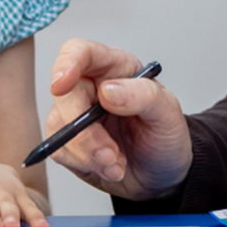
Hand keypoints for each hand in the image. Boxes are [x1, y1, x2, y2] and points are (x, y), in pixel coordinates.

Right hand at [43, 39, 193, 200]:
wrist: (164, 174)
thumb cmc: (166, 136)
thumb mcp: (167, 113)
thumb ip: (143, 95)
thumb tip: (109, 90)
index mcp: (116, 68)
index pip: (82, 52)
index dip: (67, 62)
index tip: (62, 85)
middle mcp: (92, 87)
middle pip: (64, 94)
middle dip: (85, 132)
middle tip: (110, 153)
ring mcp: (78, 115)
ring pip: (59, 126)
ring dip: (88, 153)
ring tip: (117, 161)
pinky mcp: (70, 142)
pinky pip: (60, 150)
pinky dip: (86, 164)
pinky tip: (110, 167)